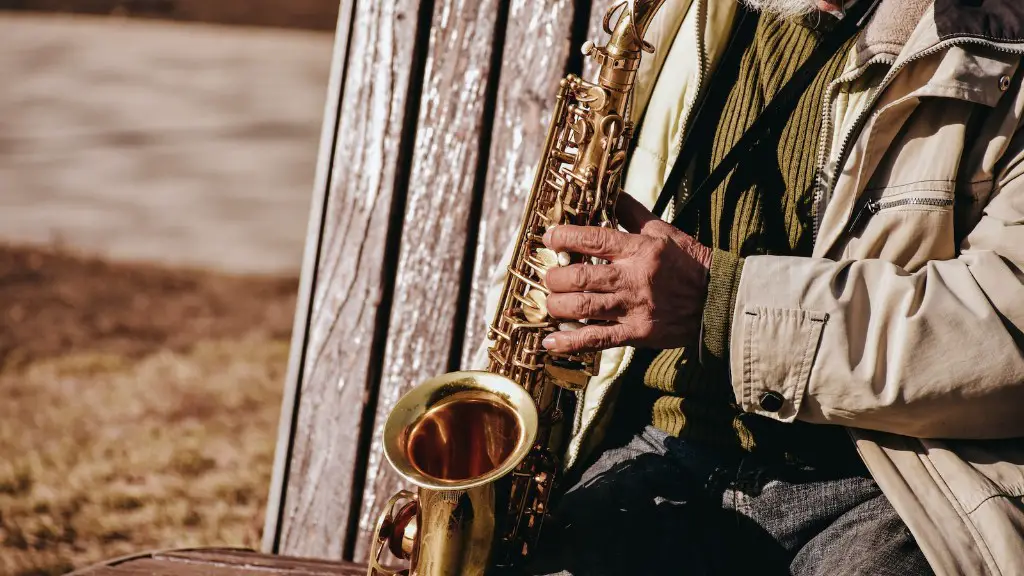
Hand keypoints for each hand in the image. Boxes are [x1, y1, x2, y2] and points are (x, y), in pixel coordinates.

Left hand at [541, 193, 712, 353]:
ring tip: (551, 302)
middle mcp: (632, 278)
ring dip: (557, 305)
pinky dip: (570, 341)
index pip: (593, 239)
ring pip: (582, 307)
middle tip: (549, 276)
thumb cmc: (689, 263)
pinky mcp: (635, 334)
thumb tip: (612, 192)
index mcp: (639, 250)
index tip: (549, 237)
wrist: (717, 301)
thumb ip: (633, 214)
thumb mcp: (664, 231)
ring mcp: (633, 308)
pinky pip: (596, 339)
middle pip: (579, 276)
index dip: (564, 237)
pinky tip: (551, 341)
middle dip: (555, 277)